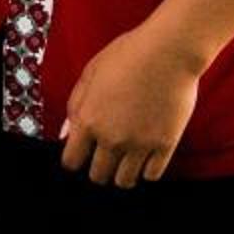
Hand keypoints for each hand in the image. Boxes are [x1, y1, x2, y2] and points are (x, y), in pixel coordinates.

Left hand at [58, 23, 206, 185]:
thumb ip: (75, 105)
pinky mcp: (165, 146)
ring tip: (125, 162)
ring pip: (124, 181)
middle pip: (98, 176)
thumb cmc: (127, 55)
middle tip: (104, 159)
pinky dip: (147, 171)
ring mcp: (139, 145)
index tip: (80, 157)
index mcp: (89, 120)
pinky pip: (152, 175)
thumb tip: (66, 132)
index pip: (71, 161)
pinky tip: (146, 158)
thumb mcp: (90, 73)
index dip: (74, 161)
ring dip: (122, 174)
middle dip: (97, 170)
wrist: (168, 51)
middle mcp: (112, 138)